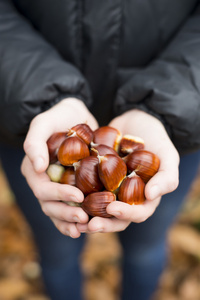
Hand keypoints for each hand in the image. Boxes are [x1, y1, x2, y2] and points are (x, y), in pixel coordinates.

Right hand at [21, 98, 98, 237]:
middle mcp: (43, 181)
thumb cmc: (60, 116)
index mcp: (34, 169)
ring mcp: (56, 186)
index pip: (42, 188)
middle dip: (66, 213)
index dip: (58, 195)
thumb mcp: (45, 122)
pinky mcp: (70, 187)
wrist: (76, 116)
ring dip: (70, 222)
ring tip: (86, 226)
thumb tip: (37, 167)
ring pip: (58, 211)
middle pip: (49, 205)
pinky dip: (74, 220)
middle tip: (84, 218)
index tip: (79, 196)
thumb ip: (35, 141)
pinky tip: (87, 227)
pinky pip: (69, 208)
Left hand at [77, 109, 179, 233]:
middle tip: (88, 225)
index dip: (126, 214)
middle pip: (115, 217)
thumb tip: (151, 196)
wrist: (136, 119)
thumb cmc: (156, 138)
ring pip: (98, 208)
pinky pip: (85, 190)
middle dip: (103, 223)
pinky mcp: (95, 178)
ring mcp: (109, 188)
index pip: (137, 213)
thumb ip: (166, 177)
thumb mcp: (168, 155)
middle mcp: (126, 196)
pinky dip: (77, 196)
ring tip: (74, 218)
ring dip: (87, 216)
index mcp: (144, 197)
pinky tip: (65, 197)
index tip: (112, 208)